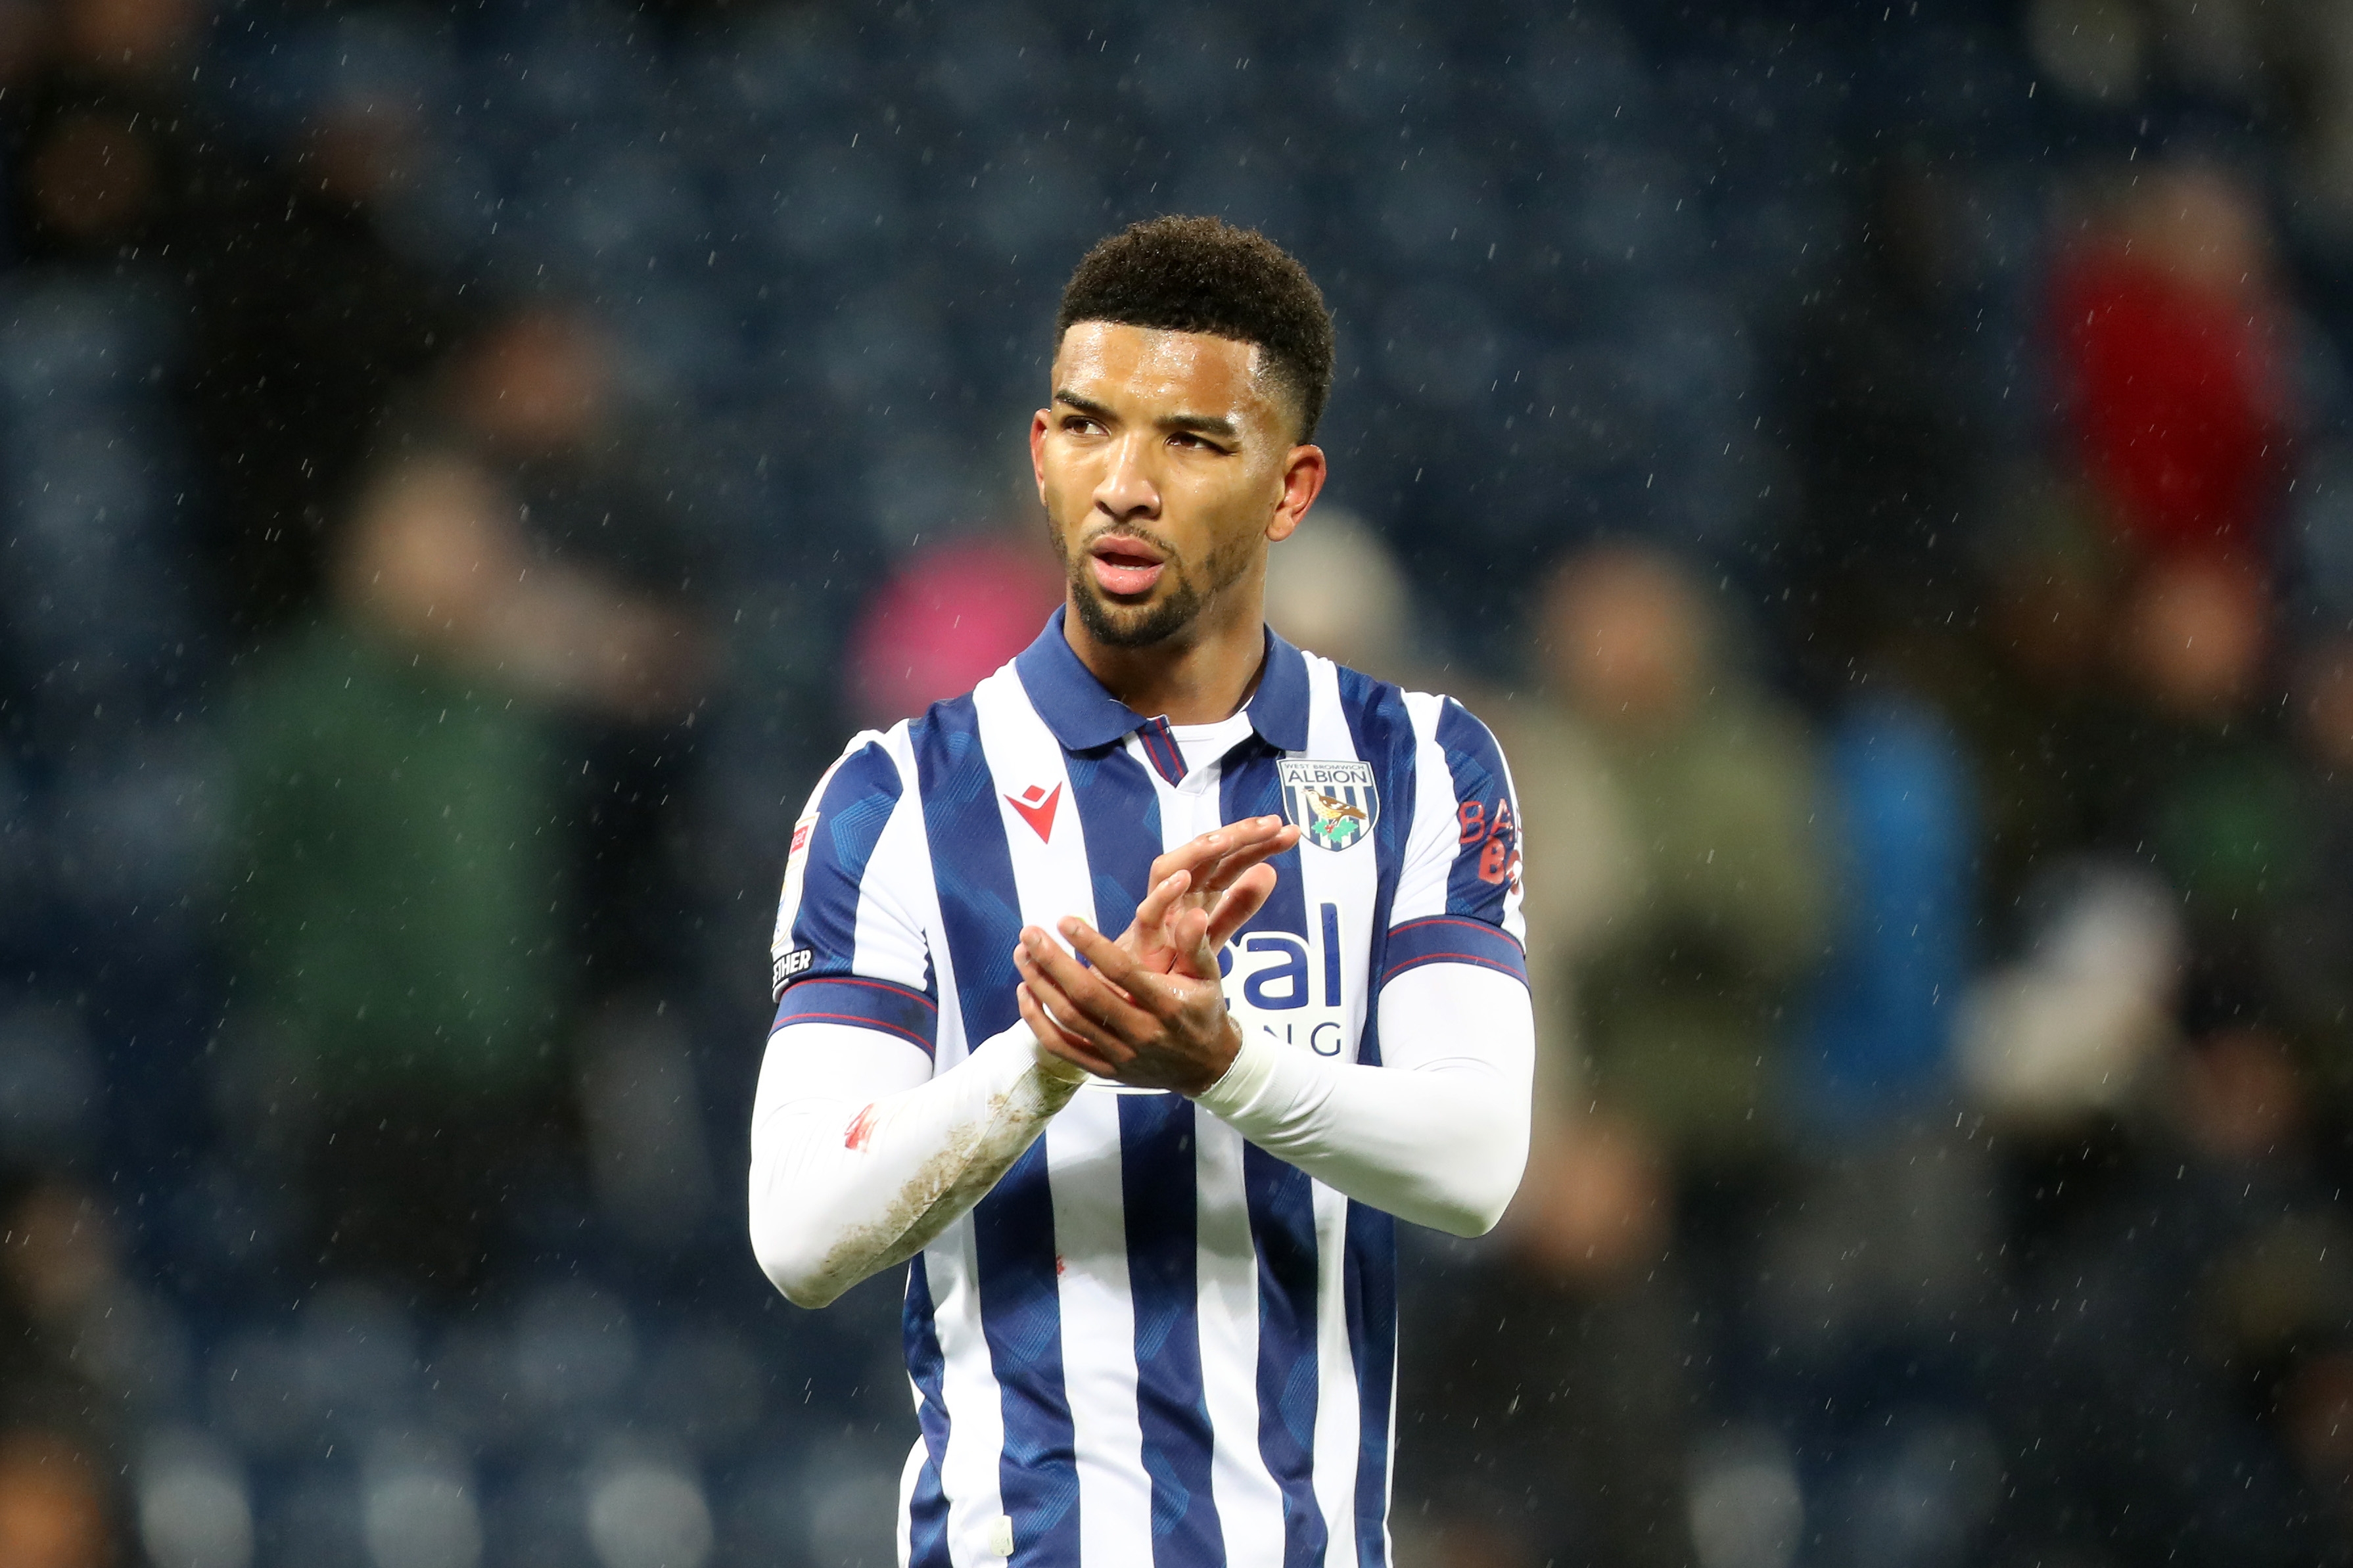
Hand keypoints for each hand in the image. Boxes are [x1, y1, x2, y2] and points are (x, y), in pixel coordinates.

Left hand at [1014, 912, 1241, 1094]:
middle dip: (1052, 962)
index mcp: (1166, 1004)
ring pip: (1070, 1020)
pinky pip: (1063, 1048)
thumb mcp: (1210, 977)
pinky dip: (1039, 1023)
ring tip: (1022, 956)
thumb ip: (1196, 944)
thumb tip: (1192, 912)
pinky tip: (1026, 994)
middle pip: (1086, 995)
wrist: (1208, 1068)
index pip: (1121, 971)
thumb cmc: (1204, 1013)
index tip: (1064, 921)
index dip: (1090, 945)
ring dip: (1041, 986)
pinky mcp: (1106, 1070)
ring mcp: (1121, 1055)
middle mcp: (1141, 1032)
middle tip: (1030, 934)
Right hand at [1117, 815, 1299, 978]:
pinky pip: (1146, 914)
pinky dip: (1162, 894)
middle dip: (1235, 836)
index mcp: (1196, 894)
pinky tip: (1183, 879)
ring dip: (1196, 852)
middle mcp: (1175, 897)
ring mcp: (1155, 916)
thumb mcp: (1213, 936)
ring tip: (1226, 840)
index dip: (1257, 844)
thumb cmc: (1169, 969)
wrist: (1137, 1010)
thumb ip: (1238, 907)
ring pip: (1170, 869)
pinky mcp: (1137, 943)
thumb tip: (1270, 872)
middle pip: (1203, 856)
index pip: (1229, 860)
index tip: (1291, 833)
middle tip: (1272, 824)